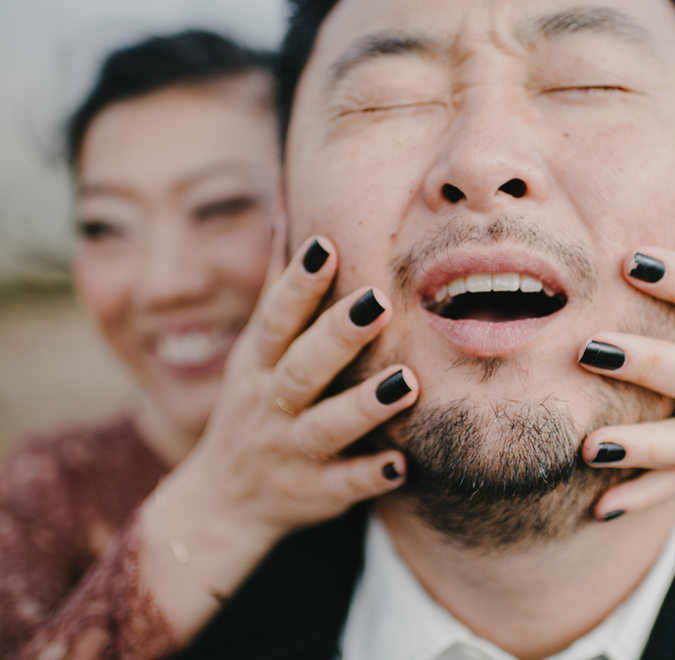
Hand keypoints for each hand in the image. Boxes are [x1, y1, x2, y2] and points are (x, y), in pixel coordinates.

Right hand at [140, 233, 416, 634]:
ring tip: (407, 382)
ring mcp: (290, 452)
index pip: (277, 318)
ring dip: (364, 406)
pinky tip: (402, 464)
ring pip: (325, 428)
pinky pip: (343, 486)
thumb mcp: (253, 352)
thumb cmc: (254, 407)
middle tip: (379, 303)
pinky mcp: (314, 493)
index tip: (327, 246)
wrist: (224, 501)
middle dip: (338, 336)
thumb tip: (288, 215)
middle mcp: (270, 406)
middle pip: (302, 368)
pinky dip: (369, 476)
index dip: (298, 283)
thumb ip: (279, 292)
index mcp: (258, 364)